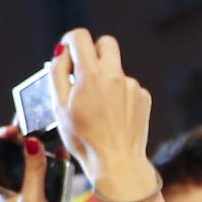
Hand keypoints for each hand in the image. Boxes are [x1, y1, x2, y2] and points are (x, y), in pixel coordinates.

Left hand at [0, 126, 87, 201]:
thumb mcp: (30, 201)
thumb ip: (33, 171)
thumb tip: (31, 140)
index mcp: (3, 189)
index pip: (0, 157)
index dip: (5, 140)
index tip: (14, 127)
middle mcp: (19, 187)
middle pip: (21, 155)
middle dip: (26, 139)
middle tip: (33, 121)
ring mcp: (38, 189)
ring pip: (40, 161)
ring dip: (44, 147)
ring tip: (49, 128)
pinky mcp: (56, 195)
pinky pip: (58, 171)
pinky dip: (61, 160)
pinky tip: (63, 149)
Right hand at [49, 29, 154, 201]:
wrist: (117, 163)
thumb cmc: (84, 139)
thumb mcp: (59, 107)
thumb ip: (57, 74)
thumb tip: (61, 53)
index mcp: (90, 75)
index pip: (80, 37)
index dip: (70, 41)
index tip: (68, 51)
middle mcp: (114, 75)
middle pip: (105, 43)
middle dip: (93, 51)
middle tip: (84, 72)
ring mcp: (132, 85)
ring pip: (116, 69)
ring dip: (106, 79)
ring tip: (98, 108)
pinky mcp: (143, 97)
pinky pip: (128, 87)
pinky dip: (119, 96)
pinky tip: (113, 116)